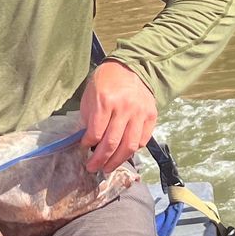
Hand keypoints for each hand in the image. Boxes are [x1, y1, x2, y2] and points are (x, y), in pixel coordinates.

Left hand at [79, 60, 156, 174]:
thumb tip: (86, 141)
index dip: (87, 145)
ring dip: (117, 161)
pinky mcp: (151, 115)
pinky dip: (132, 150)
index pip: (96, 133)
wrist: (131, 67)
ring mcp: (140, 113)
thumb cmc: (105, 82)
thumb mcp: (90, 95)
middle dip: (100, 160)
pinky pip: (143, 140)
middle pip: (112, 143)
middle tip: (93, 168)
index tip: (83, 148)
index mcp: (106, 101)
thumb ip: (88, 119)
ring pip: (129, 146)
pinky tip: (123, 153)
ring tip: (108, 167)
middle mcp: (124, 108)